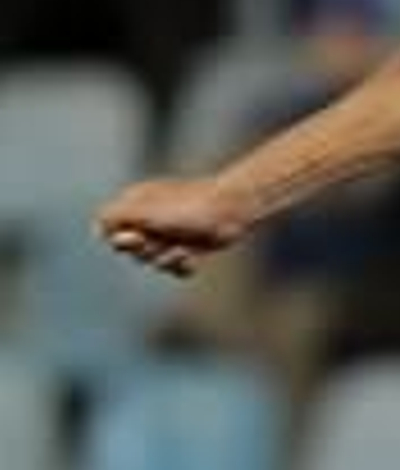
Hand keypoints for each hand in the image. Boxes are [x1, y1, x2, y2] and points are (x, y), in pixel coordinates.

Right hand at [96, 176, 253, 277]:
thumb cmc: (189, 207)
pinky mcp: (185, 246)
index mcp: (135, 202)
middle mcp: (148, 217)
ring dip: (166, 258)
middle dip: (146, 250)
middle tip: (162, 239)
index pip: (108, 230)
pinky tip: (192, 259)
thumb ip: (116, 216)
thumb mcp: (147, 210)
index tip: (136, 235)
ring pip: (151, 261)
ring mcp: (167, 232)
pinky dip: (181, 266)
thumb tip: (96, 228)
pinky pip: (172, 267)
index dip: (119, 239)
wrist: (232, 211)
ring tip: (183, 247)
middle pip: (129, 249)